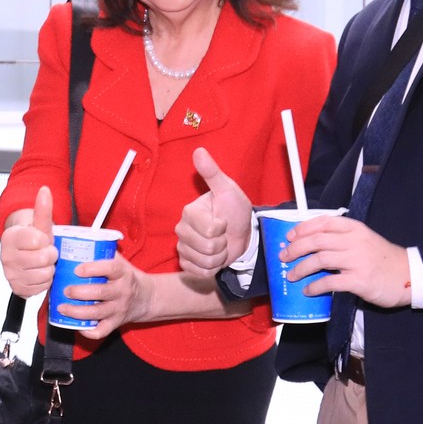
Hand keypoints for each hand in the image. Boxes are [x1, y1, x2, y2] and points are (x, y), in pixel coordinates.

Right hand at [0, 185, 56, 298]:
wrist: (25, 256)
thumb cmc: (33, 240)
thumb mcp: (40, 224)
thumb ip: (42, 208)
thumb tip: (45, 190)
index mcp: (10, 238)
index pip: (37, 240)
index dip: (45, 241)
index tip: (41, 240)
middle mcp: (6, 257)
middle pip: (43, 259)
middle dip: (50, 256)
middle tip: (45, 253)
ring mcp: (10, 275)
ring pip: (44, 274)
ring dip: (48, 269)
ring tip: (42, 263)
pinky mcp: (17, 289)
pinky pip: (41, 287)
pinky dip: (44, 282)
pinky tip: (39, 274)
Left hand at [57, 250, 147, 337]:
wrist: (146, 297)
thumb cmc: (126, 277)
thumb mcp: (119, 261)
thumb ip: (101, 252)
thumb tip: (73, 241)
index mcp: (123, 273)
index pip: (111, 268)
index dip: (93, 269)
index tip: (77, 269)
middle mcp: (123, 291)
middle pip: (101, 293)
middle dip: (79, 292)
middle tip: (64, 290)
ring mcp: (119, 309)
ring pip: (97, 313)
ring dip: (76, 312)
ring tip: (61, 307)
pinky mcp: (116, 323)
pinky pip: (102, 331)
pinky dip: (88, 331)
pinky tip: (76, 326)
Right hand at [175, 148, 253, 280]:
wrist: (241, 232)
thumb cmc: (234, 210)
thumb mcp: (227, 189)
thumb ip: (212, 172)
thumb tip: (199, 151)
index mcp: (189, 212)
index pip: (208, 229)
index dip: (222, 228)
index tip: (223, 221)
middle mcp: (182, 230)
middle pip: (206, 247)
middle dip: (222, 244)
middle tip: (223, 234)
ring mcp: (183, 247)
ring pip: (204, 262)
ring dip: (219, 257)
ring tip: (221, 245)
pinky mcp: (186, 263)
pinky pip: (200, 272)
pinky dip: (213, 268)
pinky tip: (215, 257)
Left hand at [281, 213, 411, 307]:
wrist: (409, 275)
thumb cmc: (383, 259)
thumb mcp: (365, 240)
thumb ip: (343, 239)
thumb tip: (312, 244)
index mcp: (356, 229)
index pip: (324, 222)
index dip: (303, 228)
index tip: (290, 236)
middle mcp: (356, 241)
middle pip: (317, 241)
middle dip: (295, 249)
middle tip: (284, 257)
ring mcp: (358, 261)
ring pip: (320, 260)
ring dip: (300, 268)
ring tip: (292, 275)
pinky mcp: (359, 280)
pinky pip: (330, 282)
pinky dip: (315, 286)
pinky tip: (308, 290)